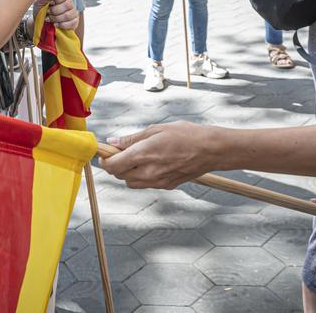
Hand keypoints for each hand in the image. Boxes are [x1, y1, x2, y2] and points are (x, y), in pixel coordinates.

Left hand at [37, 0, 79, 30]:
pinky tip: (55, 24)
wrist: (40, 23)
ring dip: (57, 18)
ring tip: (50, 19)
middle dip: (55, 11)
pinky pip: (73, 23)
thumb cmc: (39, 10)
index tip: (51, 3)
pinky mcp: (74, 21)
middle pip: (68, 4)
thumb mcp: (39, 3)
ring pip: (69, 14)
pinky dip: (62, 25)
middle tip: (48, 12)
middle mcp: (69, 1)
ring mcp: (73, 11)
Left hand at [100, 121, 215, 188]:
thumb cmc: (185, 134)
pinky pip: (145, 185)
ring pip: (131, 183)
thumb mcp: (156, 129)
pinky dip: (141, 177)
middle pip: (119, 175)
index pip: (113, 165)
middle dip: (115, 165)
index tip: (104, 153)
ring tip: (135, 158)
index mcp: (142, 155)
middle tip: (119, 153)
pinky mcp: (167, 186)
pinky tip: (150, 164)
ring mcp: (158, 181)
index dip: (105, 159)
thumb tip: (113, 142)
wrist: (211, 150)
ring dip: (127, 172)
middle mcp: (148, 172)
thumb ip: (132, 138)